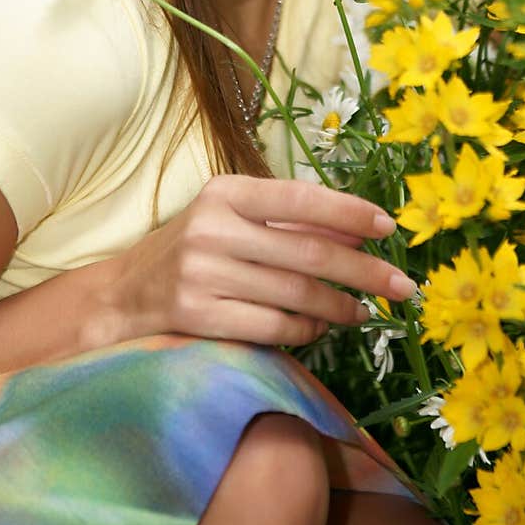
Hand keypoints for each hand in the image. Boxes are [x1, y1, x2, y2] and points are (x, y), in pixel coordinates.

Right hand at [106, 174, 414, 348]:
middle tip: (402, 286)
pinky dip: (305, 331)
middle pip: (307, 252)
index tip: (388, 228)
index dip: (349, 212)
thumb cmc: (194, 250)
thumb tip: (361, 236)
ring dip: (339, 306)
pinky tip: (320, 329)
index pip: (300, 198)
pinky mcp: (197, 317)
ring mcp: (202, 274)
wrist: (122, 296)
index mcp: (225, 193)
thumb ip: (289, 222)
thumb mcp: (232, 220)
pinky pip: (272, 328)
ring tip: (363, 312)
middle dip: (363, 271)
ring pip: (294, 294)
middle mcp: (212, 228)